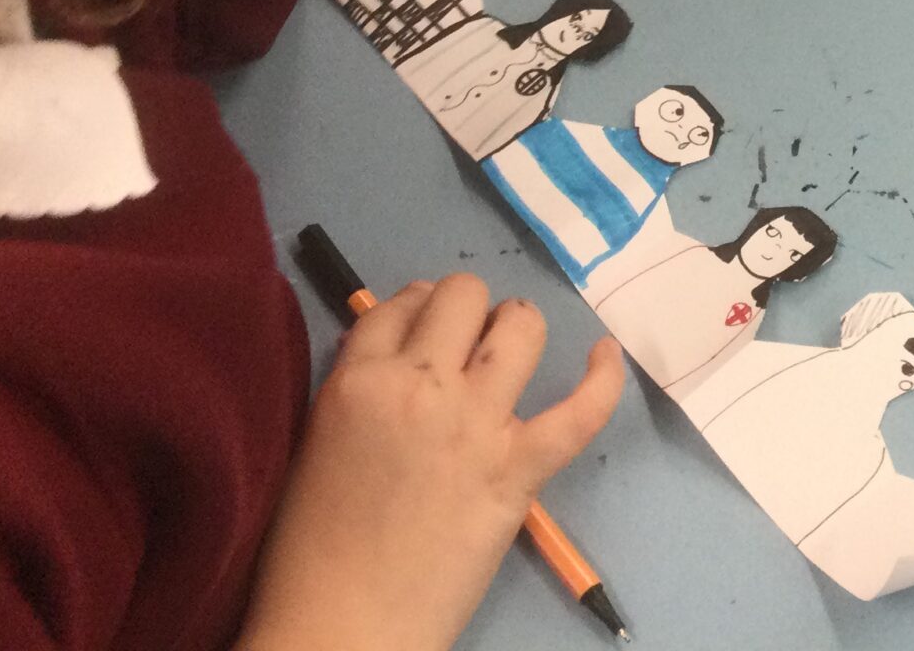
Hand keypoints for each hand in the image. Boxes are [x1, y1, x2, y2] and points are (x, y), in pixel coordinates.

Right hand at [238, 277, 625, 650]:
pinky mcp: (517, 469)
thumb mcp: (315, 445)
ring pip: (519, 328)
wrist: (342, 627)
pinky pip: (579, 410)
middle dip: (468, 313)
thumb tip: (402, 356)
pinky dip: (602, 378)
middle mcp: (420, 385)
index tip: (425, 327)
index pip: (398, 305)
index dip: (417, 308)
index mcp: (357, 382)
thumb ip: (357, 393)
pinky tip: (603, 356)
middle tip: (466, 346)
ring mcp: (475, 424)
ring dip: (517, 330)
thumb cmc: (310, 552)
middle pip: (462, 297)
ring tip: (512, 349)